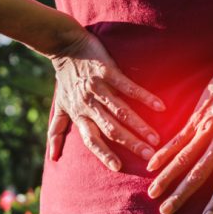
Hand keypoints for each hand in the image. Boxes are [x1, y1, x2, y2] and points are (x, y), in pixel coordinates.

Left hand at [47, 30, 166, 168]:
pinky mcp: (107, 71)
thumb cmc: (65, 79)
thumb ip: (57, 131)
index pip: (92, 139)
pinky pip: (128, 86)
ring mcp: (98, 87)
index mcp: (79, 114)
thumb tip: (52, 157)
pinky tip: (159, 106)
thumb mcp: (60, 106)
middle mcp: (89, 104)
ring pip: (121, 111)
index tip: (118, 167)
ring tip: (156, 138)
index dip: (103, 153)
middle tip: (150, 156)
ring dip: (139, 125)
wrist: (65, 46)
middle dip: (131, 143)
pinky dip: (144, 97)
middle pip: (111, 128)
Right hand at [144, 65, 212, 213]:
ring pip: (183, 157)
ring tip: (153, 192)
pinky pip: (177, 139)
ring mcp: (206, 129)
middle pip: (198, 173)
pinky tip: (152, 164)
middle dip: (181, 194)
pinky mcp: (195, 118)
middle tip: (166, 211)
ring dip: (167, 176)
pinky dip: (164, 153)